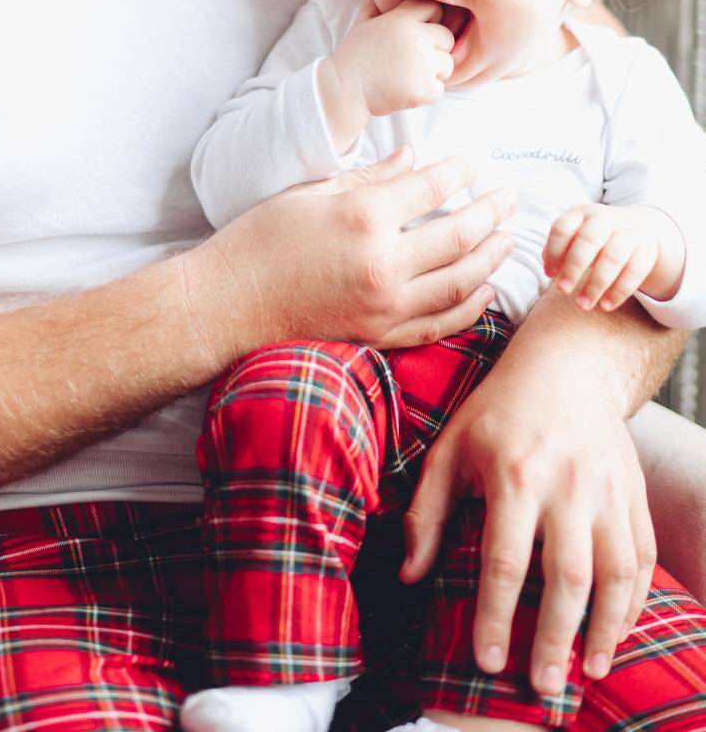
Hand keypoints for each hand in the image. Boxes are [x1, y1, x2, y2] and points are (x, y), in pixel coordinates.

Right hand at [198, 145, 516, 350]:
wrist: (231, 302)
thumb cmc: (262, 238)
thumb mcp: (312, 192)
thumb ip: (368, 176)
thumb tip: (411, 158)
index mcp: (363, 214)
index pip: (432, 186)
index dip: (461, 171)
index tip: (476, 163)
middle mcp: (382, 260)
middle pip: (459, 233)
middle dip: (492, 212)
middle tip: (512, 198)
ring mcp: (386, 303)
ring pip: (461, 280)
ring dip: (491, 257)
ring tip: (508, 239)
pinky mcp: (381, 334)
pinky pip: (441, 322)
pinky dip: (469, 306)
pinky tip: (485, 290)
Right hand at [318, 0, 455, 151]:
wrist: (343, 90)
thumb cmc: (352, 57)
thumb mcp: (360, 27)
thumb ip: (370, 7)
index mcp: (401, 20)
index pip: (434, 9)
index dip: (429, 21)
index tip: (415, 36)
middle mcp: (416, 38)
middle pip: (447, 38)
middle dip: (435, 49)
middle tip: (413, 61)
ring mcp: (422, 65)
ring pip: (447, 65)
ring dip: (433, 73)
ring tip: (407, 76)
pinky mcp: (424, 89)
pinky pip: (439, 89)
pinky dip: (425, 93)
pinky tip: (404, 91)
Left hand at [401, 298, 656, 694]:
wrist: (565, 367)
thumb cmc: (496, 410)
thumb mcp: (449, 447)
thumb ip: (427, 511)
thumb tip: (409, 575)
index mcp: (513, 473)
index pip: (505, 560)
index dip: (496, 616)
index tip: (487, 660)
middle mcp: (565, 484)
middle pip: (567, 577)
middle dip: (553, 638)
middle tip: (541, 684)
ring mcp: (606, 489)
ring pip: (615, 573)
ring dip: (603, 629)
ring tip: (586, 669)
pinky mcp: (633, 492)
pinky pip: (642, 557)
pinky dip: (634, 601)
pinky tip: (614, 631)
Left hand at [543, 203, 685, 309]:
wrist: (639, 226)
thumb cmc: (596, 237)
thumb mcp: (576, 234)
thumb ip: (560, 250)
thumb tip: (550, 271)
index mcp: (581, 213)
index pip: (562, 228)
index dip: (554, 252)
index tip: (550, 274)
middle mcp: (605, 219)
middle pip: (588, 240)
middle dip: (573, 267)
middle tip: (563, 290)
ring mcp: (628, 233)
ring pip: (612, 257)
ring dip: (596, 284)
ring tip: (583, 304)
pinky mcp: (646, 250)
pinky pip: (634, 272)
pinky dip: (619, 291)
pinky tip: (606, 305)